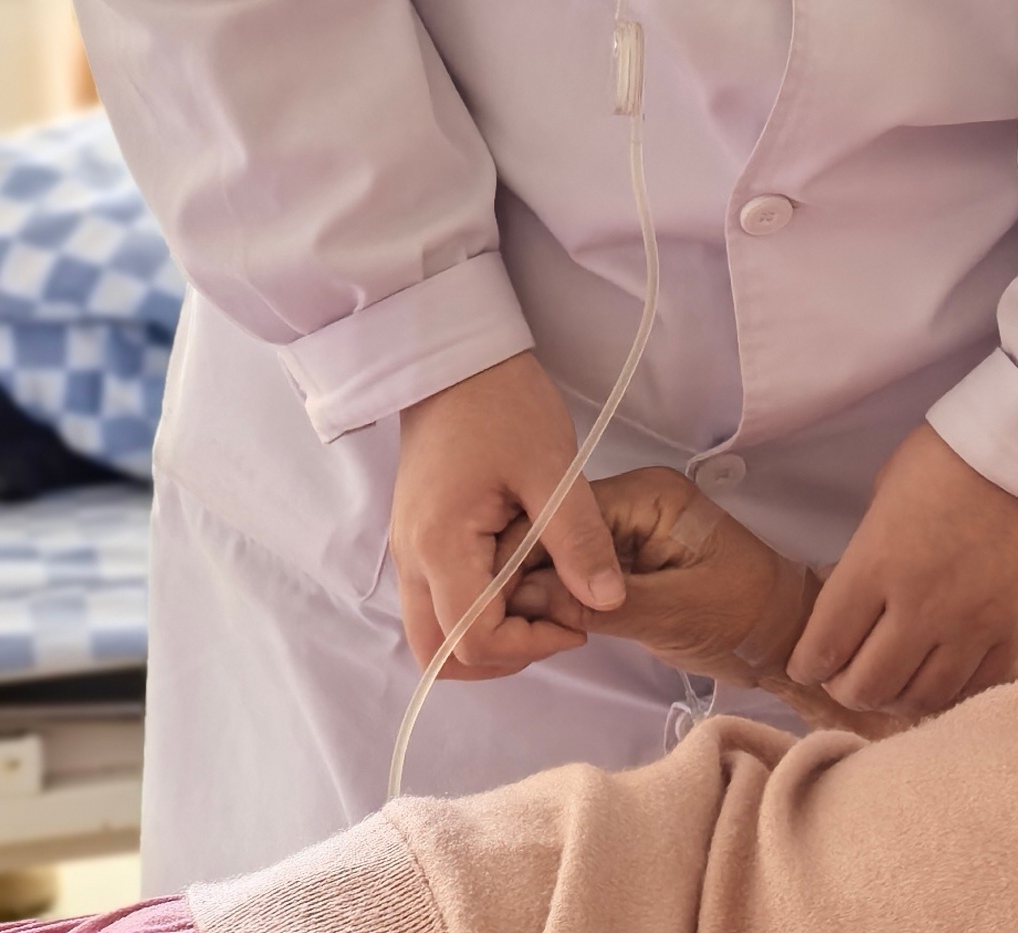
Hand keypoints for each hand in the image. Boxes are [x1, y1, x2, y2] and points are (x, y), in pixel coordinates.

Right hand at [390, 351, 622, 678]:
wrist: (457, 362)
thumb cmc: (503, 406)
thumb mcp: (553, 470)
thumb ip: (578, 541)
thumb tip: (607, 602)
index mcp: (440, 548)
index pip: (473, 641)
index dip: (530, 646)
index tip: (578, 619)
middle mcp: (412, 561)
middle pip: (440, 655)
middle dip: (502, 656)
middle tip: (557, 623)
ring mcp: (410, 552)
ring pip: (434, 633)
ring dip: (487, 636)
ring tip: (544, 600)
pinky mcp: (420, 539)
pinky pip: (438, 601)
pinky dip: (477, 610)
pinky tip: (524, 577)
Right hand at [510, 467, 921, 738]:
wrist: (785, 635)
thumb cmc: (745, 617)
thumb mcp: (671, 612)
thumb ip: (597, 605)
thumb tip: (524, 601)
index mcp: (647, 495)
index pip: (563, 517)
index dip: (521, 559)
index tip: (488, 604)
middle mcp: (630, 502)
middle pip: (552, 534)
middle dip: (520, 578)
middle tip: (499, 628)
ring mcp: (624, 532)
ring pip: (555, 556)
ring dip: (532, 592)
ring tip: (514, 634)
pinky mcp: (621, 563)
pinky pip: (571, 575)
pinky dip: (552, 601)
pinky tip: (536, 629)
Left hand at [787, 424, 1017, 715]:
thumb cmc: (958, 454)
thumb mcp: (890, 486)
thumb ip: (870, 546)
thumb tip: (858, 587)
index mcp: (878, 563)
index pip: (824, 647)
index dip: (807, 665)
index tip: (808, 663)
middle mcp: (922, 606)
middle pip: (867, 687)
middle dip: (846, 688)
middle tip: (847, 675)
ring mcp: (973, 625)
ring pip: (920, 700)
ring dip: (896, 698)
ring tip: (894, 681)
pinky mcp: (1017, 631)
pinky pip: (973, 688)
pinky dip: (948, 693)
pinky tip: (939, 676)